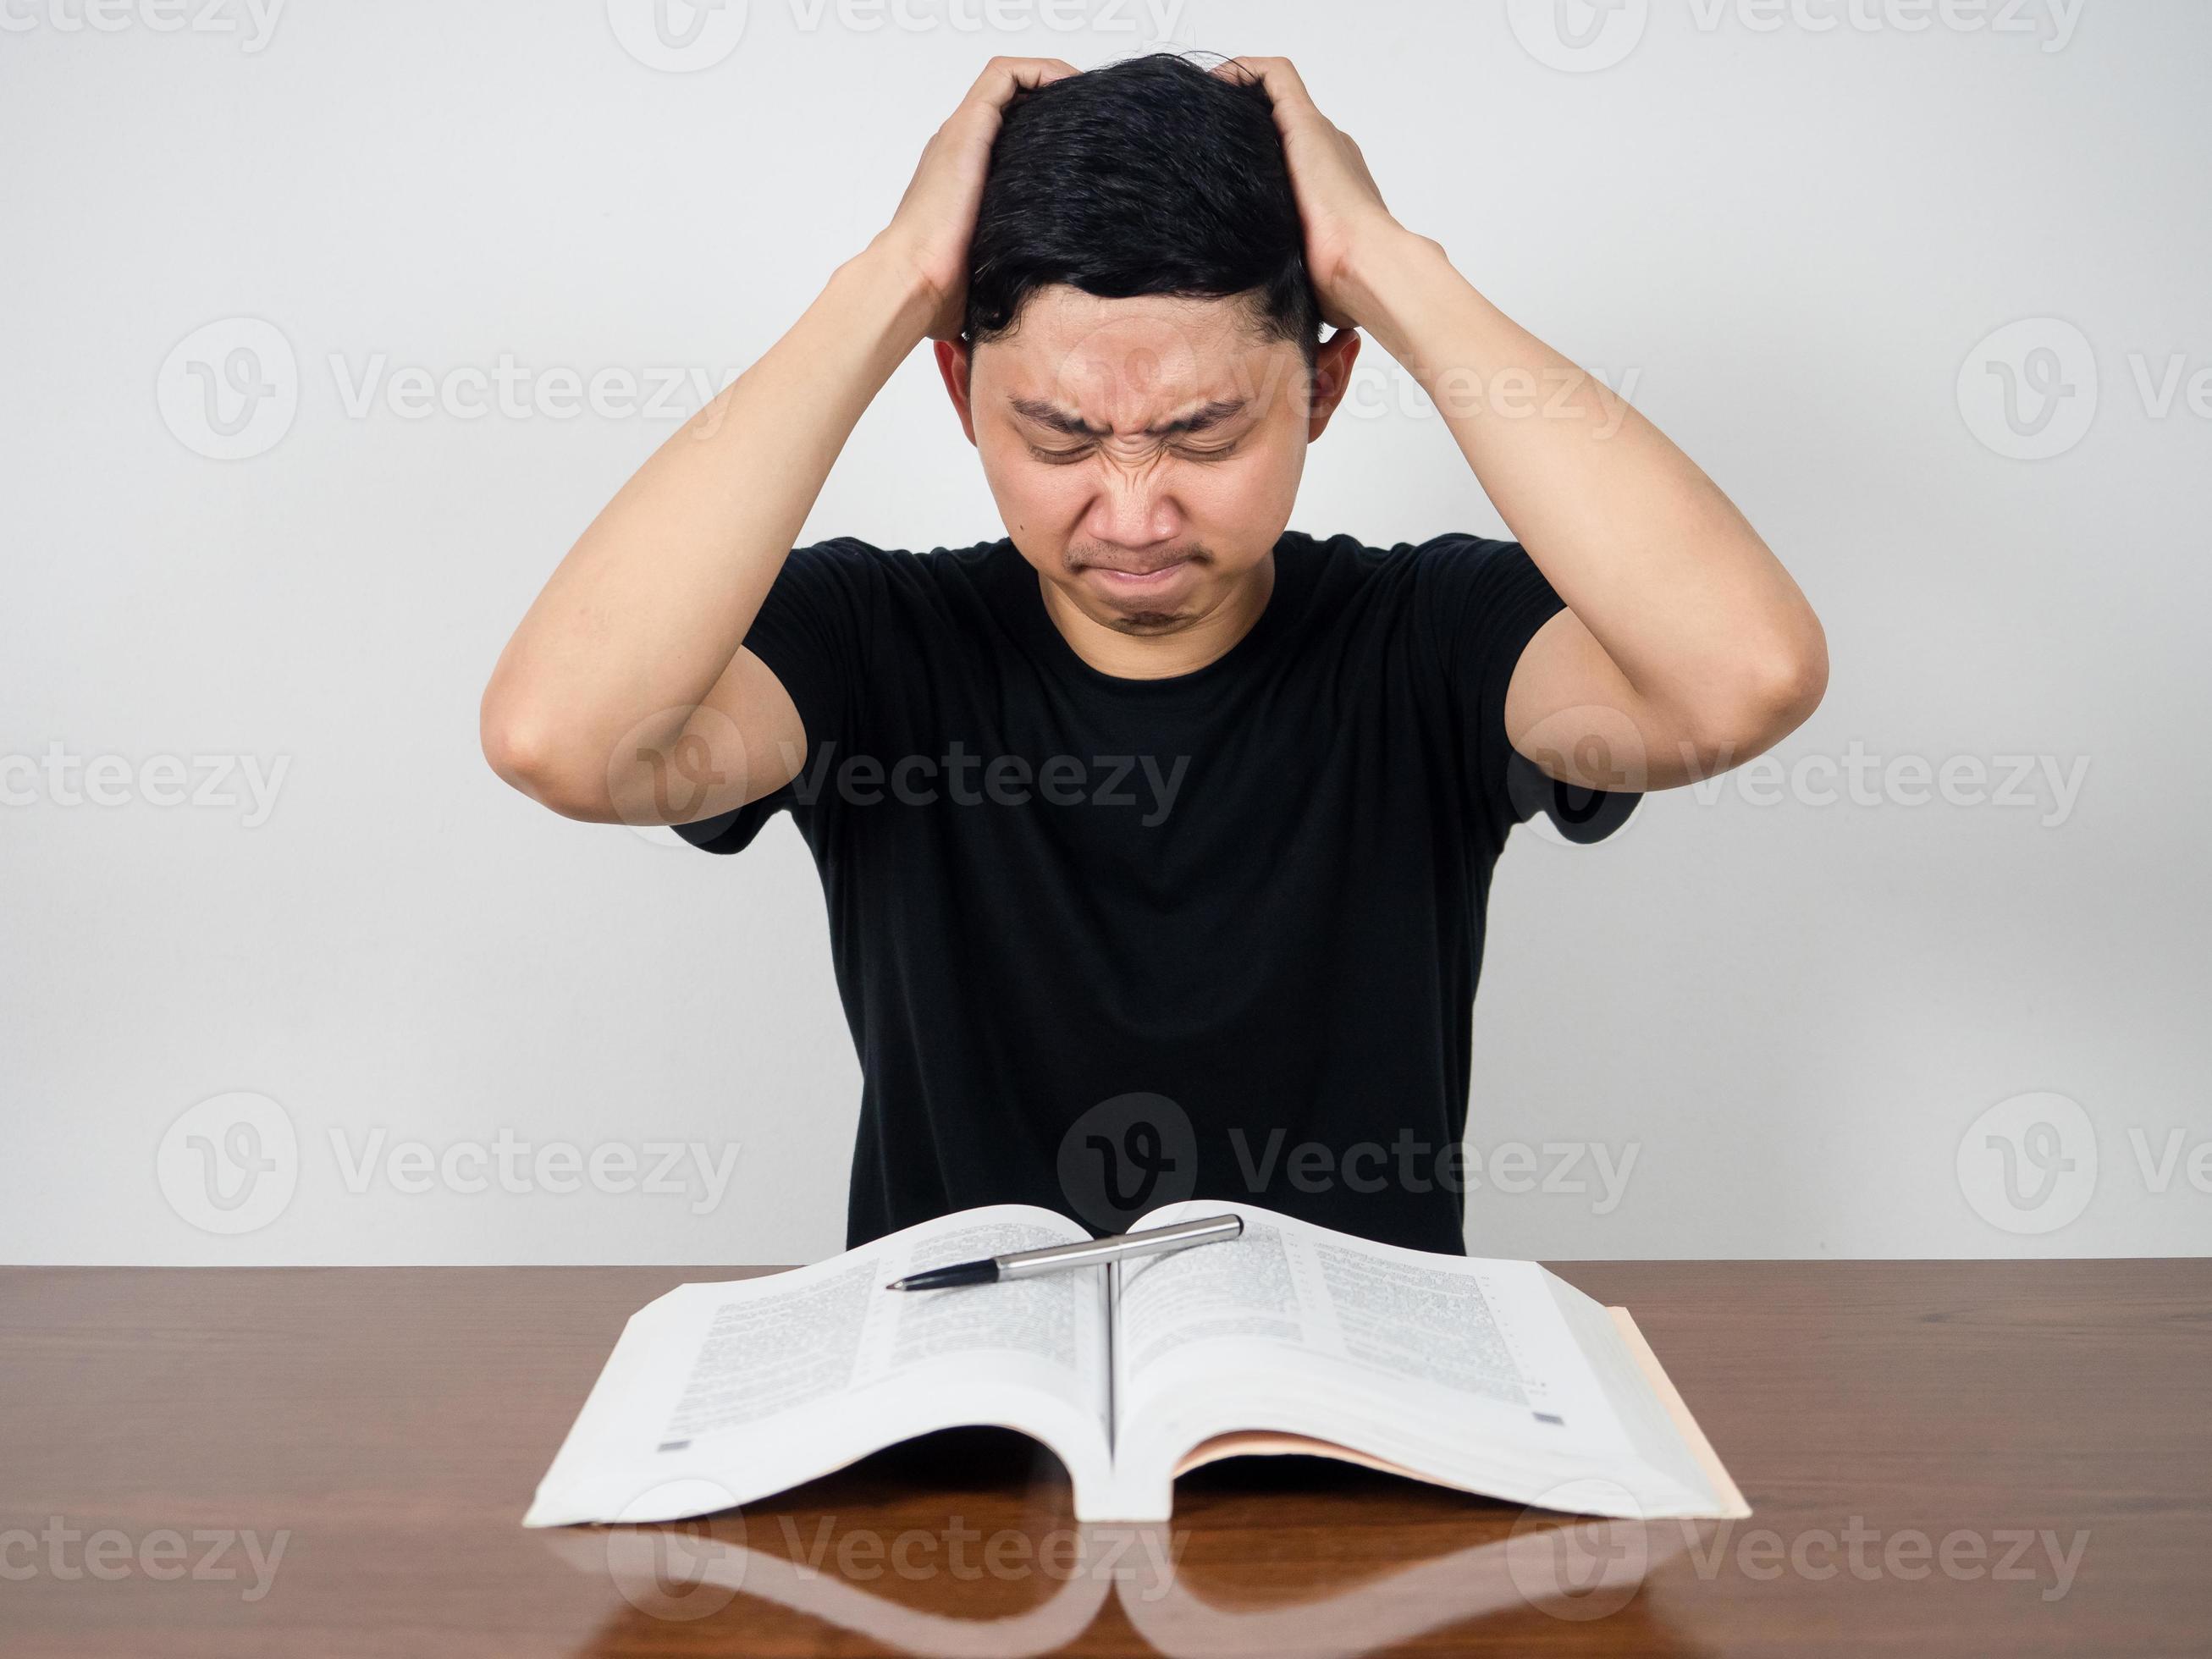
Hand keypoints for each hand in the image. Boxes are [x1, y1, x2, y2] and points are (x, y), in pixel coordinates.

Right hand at [872, 56, 1079, 341]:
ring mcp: (962, 136)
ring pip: (1010, 82)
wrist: (912, 285)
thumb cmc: (941, 294)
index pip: (1009, 139)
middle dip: (1056, 108)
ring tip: (1088, 100)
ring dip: (1052, 80)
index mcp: (965, 183)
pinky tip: (1072, 88)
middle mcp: (961, 152)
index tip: (1086, 151)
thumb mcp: (990, 280)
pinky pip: (1006, 75)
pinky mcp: (967, 127)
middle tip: (1096, 125)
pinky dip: (1041, 71)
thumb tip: (1036, 337)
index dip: (1047, 135)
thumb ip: (1009, 282)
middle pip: (1012, 106)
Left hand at [1213, 56, 1407, 331]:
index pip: (1292, 163)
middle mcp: (1330, 155)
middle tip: (1202, 150)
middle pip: (1280, 128)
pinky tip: (1213, 88)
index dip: (1258, 164)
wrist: (1369, 269)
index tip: (1223, 178)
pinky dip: (1242, 72)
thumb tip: (1258, 312)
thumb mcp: (1305, 281)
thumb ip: (1285, 276)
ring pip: (1276, 98)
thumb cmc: (1343, 287)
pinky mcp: (1306, 124)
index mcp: (1333, 191)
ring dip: (1240, 102)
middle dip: (1242, 135)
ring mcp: (1320, 137)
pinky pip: (1273, 76)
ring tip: (1203, 119)